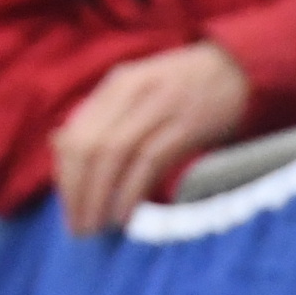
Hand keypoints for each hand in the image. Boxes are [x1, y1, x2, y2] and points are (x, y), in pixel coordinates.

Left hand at [50, 42, 250, 235]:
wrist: (237, 67)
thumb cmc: (183, 84)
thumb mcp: (137, 89)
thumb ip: (102, 115)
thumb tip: (59, 144)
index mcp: (116, 85)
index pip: (76, 135)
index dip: (66, 176)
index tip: (67, 207)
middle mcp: (131, 93)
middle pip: (89, 148)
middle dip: (78, 192)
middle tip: (78, 227)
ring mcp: (158, 108)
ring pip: (114, 156)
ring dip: (100, 196)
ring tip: (95, 227)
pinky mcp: (185, 126)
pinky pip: (148, 162)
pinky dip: (131, 191)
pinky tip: (124, 214)